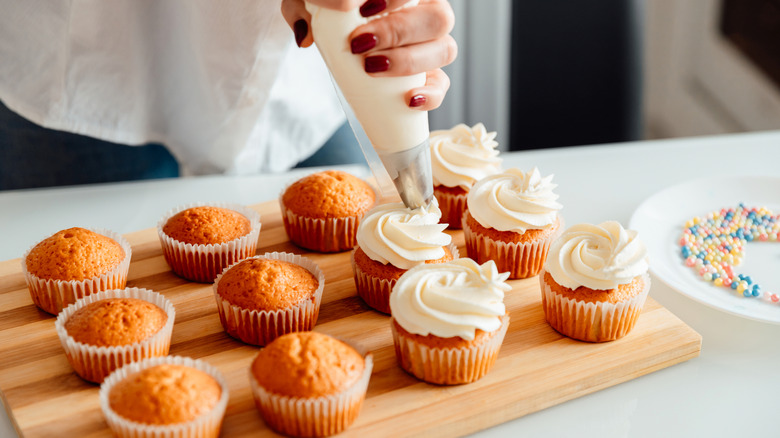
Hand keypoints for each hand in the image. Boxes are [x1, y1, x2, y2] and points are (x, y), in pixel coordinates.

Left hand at [281, 0, 456, 110]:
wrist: (332, 40)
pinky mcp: (428, 78)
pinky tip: (410, 100)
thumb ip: (303, 8)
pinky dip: (431, 94)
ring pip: (445, 49)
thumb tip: (307, 36)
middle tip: (360, 44)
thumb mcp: (308, 3)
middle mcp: (426, 15)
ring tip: (371, 68)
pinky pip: (441, 86)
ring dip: (410, 61)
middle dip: (399, 32)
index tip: (363, 11)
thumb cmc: (329, 12)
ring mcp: (430, 47)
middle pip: (439, 18)